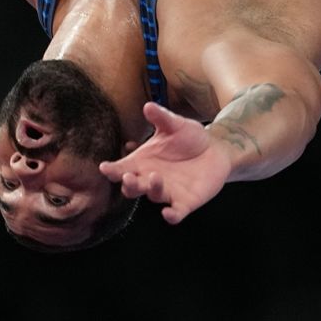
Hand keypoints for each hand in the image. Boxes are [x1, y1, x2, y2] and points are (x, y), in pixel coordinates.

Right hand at [98, 101, 232, 223]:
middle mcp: (150, 180)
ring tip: (155, 177)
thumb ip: (162, 118)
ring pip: (153, 196)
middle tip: (128, 177)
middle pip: (132, 188)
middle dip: (128, 184)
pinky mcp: (185, 202)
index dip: (112, 170)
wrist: (215, 150)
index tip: (105, 167)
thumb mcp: (175, 125)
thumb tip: (148, 106)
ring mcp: (167, 192)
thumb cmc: (189, 138)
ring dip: (152, 189)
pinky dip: (171, 215)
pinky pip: (175, 213)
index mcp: (143, 162)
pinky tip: (168, 214)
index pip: (122, 169)